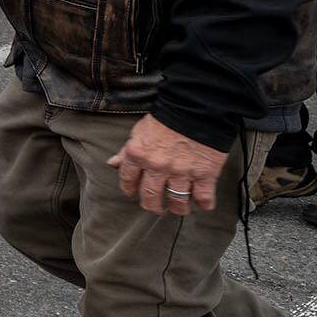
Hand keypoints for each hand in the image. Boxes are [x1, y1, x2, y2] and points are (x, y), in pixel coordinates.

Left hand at [110, 115, 227, 216]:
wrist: (197, 108)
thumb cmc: (166, 118)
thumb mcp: (139, 131)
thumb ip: (127, 151)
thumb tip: (113, 163)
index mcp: (138, 155)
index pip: (128, 180)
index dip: (130, 189)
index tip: (134, 193)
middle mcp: (157, 166)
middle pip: (151, 196)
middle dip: (152, 205)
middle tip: (156, 208)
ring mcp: (181, 172)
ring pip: (177, 201)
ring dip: (178, 207)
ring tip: (179, 208)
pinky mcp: (204, 173)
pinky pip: (203, 196)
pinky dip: (204, 203)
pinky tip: (203, 203)